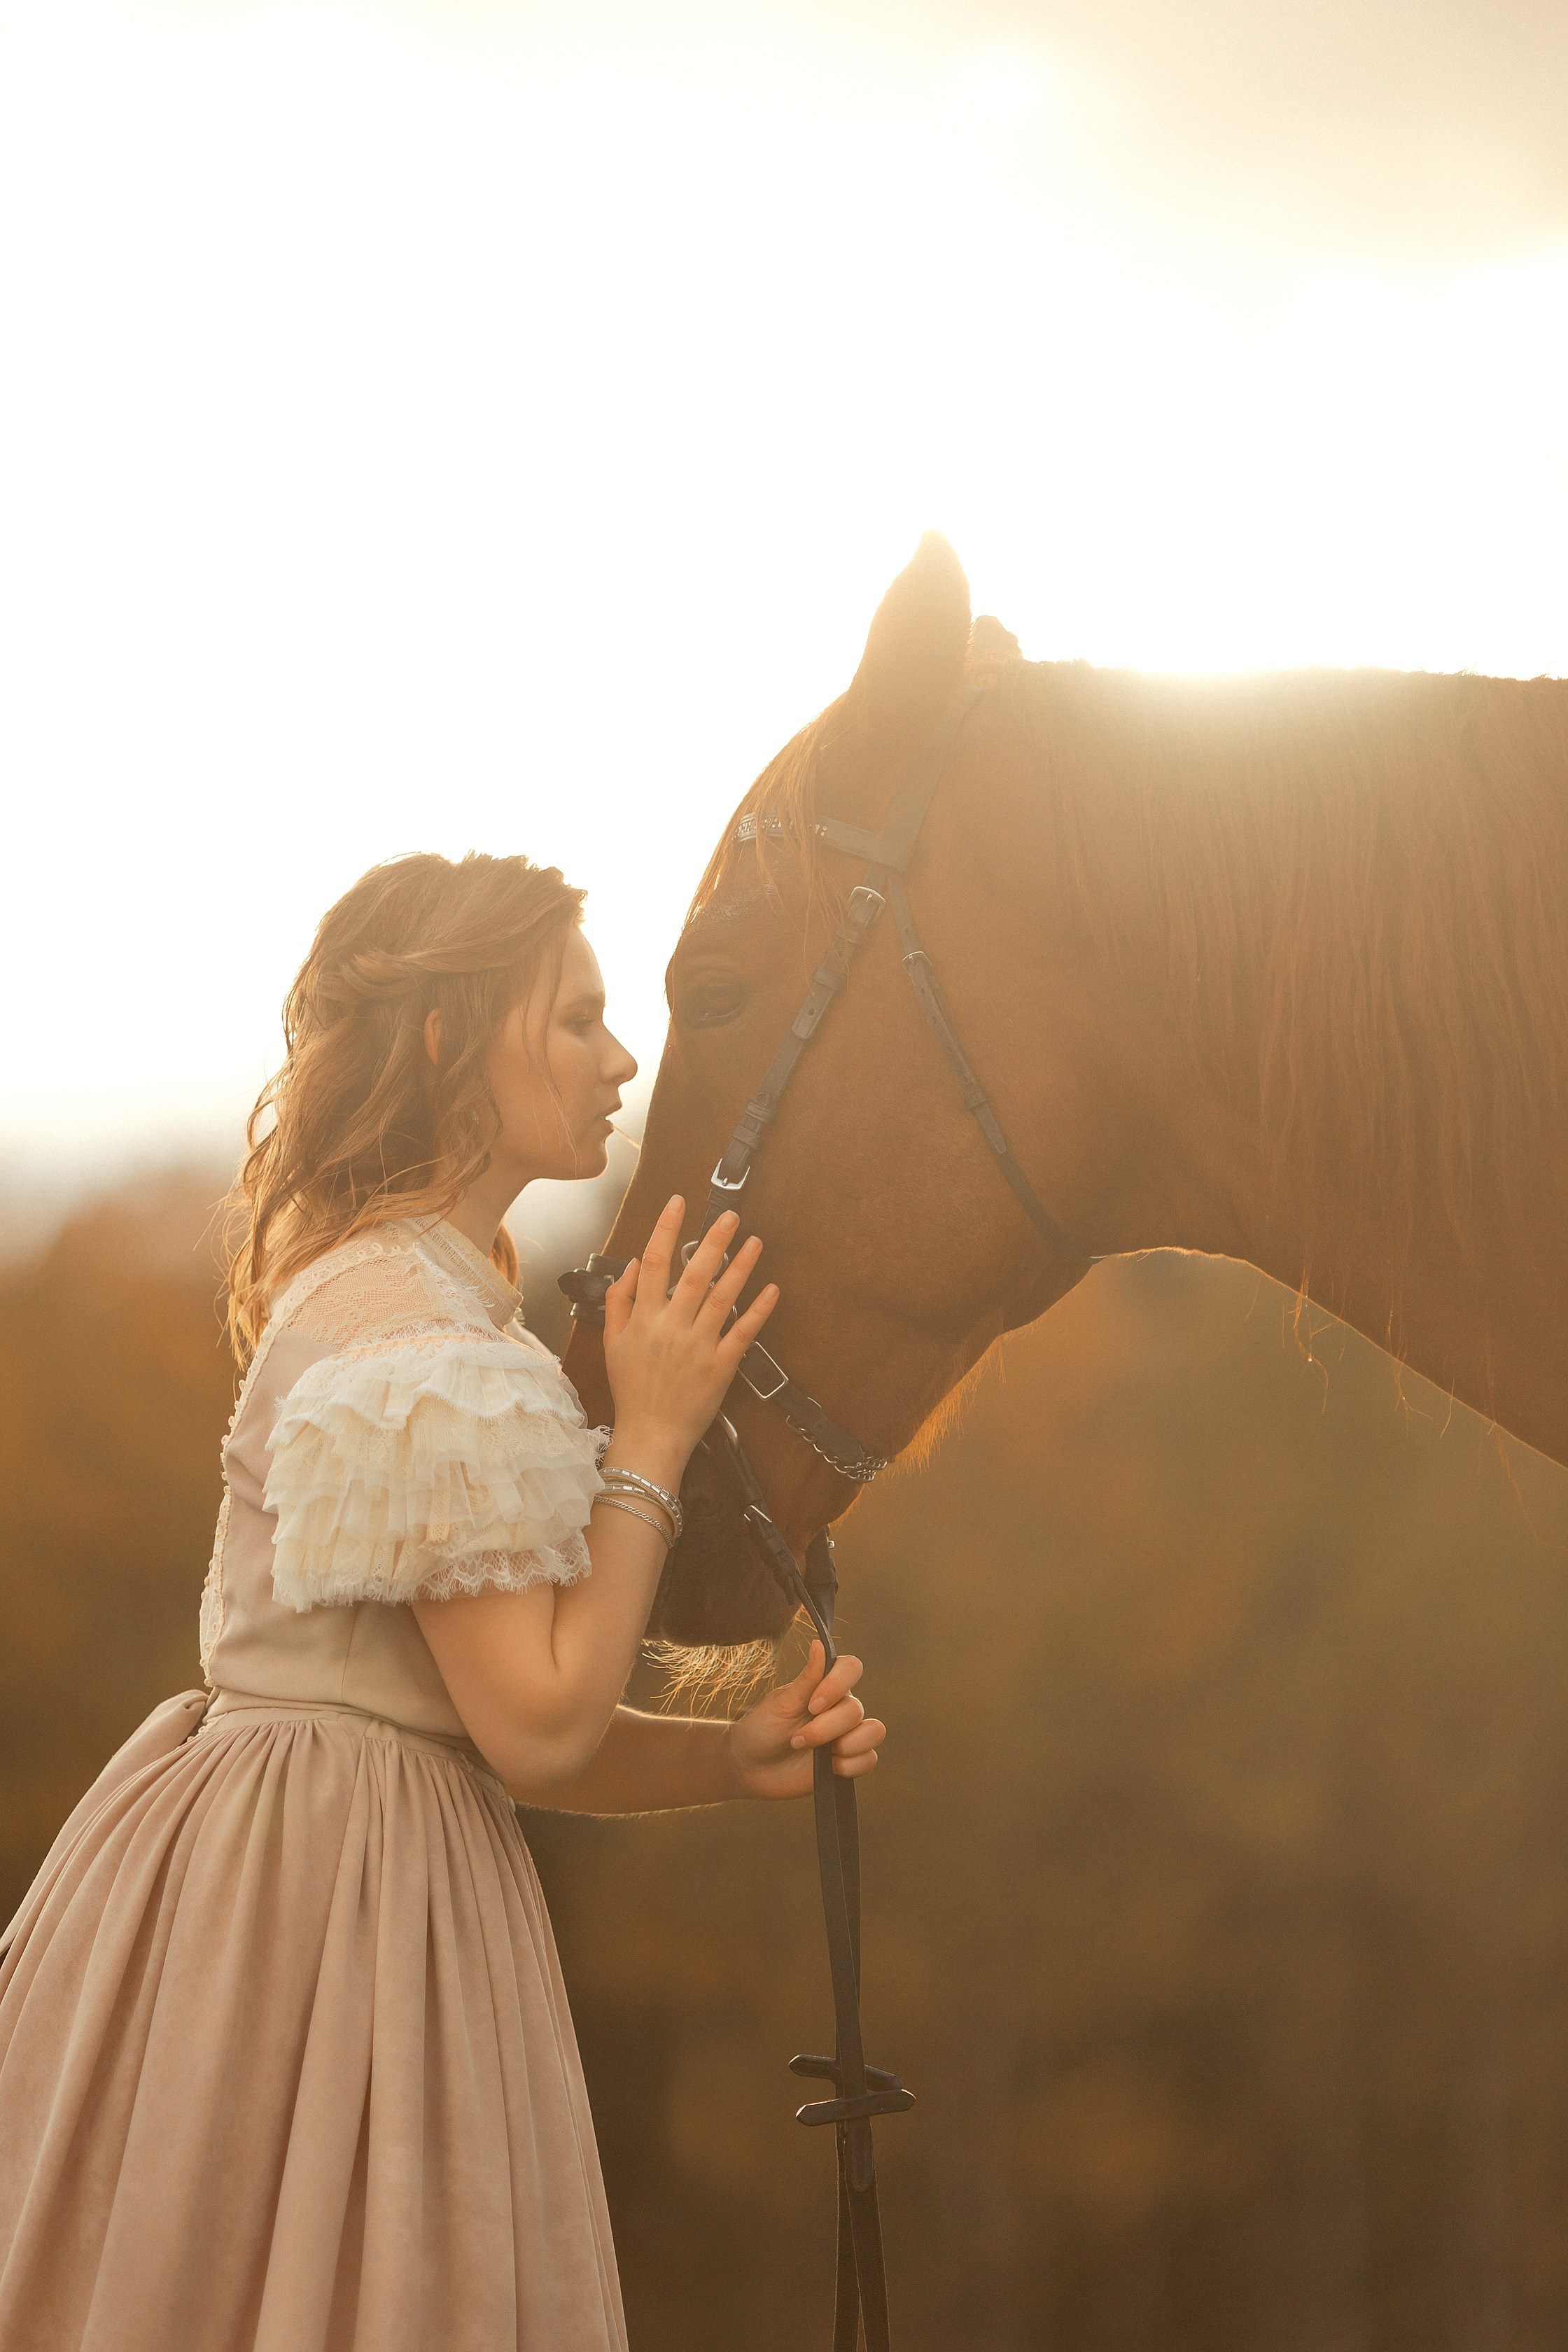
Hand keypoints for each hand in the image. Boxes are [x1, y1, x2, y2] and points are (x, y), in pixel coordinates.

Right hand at [602, 1197, 778, 1469]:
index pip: (655, 1264)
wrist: (650, 1434)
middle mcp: (672, 1327)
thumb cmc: (632, 1389)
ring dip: (741, 1267)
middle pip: (694, 1274)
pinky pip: (743, 1333)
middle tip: (730, 1216)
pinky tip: (772, 1289)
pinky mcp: (721, 1366)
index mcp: (644, 1319)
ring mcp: (698, 1346)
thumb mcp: (611, 1344)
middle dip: (713, 1241)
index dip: (665, 1229)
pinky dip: (758, 1311)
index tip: (678, 1203)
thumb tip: (635, 1264)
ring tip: (755, 1242)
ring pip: (722, 1298)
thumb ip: (619, 1302)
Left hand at [724, 1642, 884, 1800]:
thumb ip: (807, 1678)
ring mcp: (847, 1735)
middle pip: (856, 1709)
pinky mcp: (849, 1762)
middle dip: (825, 1728)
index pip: (851, 1668)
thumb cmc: (762, 1729)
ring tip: (818, 1754)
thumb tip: (819, 1642)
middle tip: (796, 1739)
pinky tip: (828, 1768)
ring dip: (846, 1745)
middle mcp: (840, 1707)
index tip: (812, 1705)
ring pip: (874, 1732)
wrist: (751, 1768)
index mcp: (825, 1686)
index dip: (838, 1685)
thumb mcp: (781, 1703)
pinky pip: (870, 1760)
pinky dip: (850, 1766)